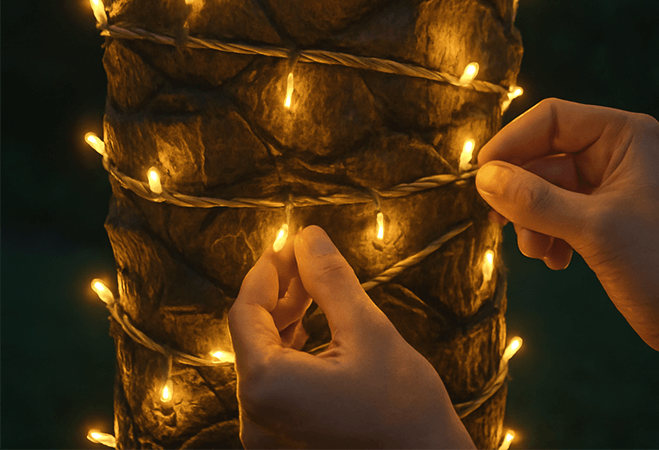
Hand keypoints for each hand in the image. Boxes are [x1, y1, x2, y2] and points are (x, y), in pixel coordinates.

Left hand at [227, 226, 474, 448]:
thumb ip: (330, 280)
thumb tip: (307, 236)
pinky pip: (274, 388)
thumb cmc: (405, 407)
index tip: (290, 244)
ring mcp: (267, 437)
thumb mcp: (368, 330)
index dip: (266, 272)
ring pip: (263, 361)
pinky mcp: (283, 445)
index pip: (245, 312)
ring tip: (312, 292)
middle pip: (252, 337)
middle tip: (306, 261)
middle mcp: (255, 418)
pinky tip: (310, 332)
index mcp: (267, 387)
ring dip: (284, 322)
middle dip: (278, 295)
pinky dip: (289, 355)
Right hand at [476, 98, 658, 353]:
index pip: (550, 119)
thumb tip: (483, 178)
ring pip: (543, 188)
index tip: (481, 177)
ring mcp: (605, 185)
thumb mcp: (591, 228)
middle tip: (503, 225)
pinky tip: (556, 261)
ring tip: (538, 253)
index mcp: (622, 135)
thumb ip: (534, 200)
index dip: (511, 143)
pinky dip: (546, 234)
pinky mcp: (600, 215)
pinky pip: (554, 212)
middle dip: (522, 194)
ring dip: (532, 221)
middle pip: (542, 156)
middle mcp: (613, 152)